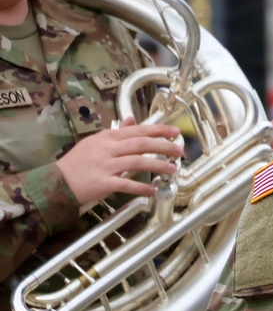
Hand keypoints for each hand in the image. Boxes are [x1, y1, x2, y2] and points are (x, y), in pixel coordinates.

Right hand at [56, 117, 181, 204]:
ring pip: (137, 162)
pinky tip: (153, 190)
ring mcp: (105, 166)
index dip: (158, 130)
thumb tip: (132, 120)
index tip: (175, 131)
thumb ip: (116, 132)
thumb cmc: (78, 162)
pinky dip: (141, 187)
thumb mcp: (96, 142)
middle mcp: (108, 149)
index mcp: (107, 138)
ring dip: (157, 165)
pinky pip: (126, 184)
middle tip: (179, 150)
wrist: (55, 182)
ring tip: (173, 169)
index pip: (137, 131)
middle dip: (163, 146)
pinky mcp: (102, 183)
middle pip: (140, 144)